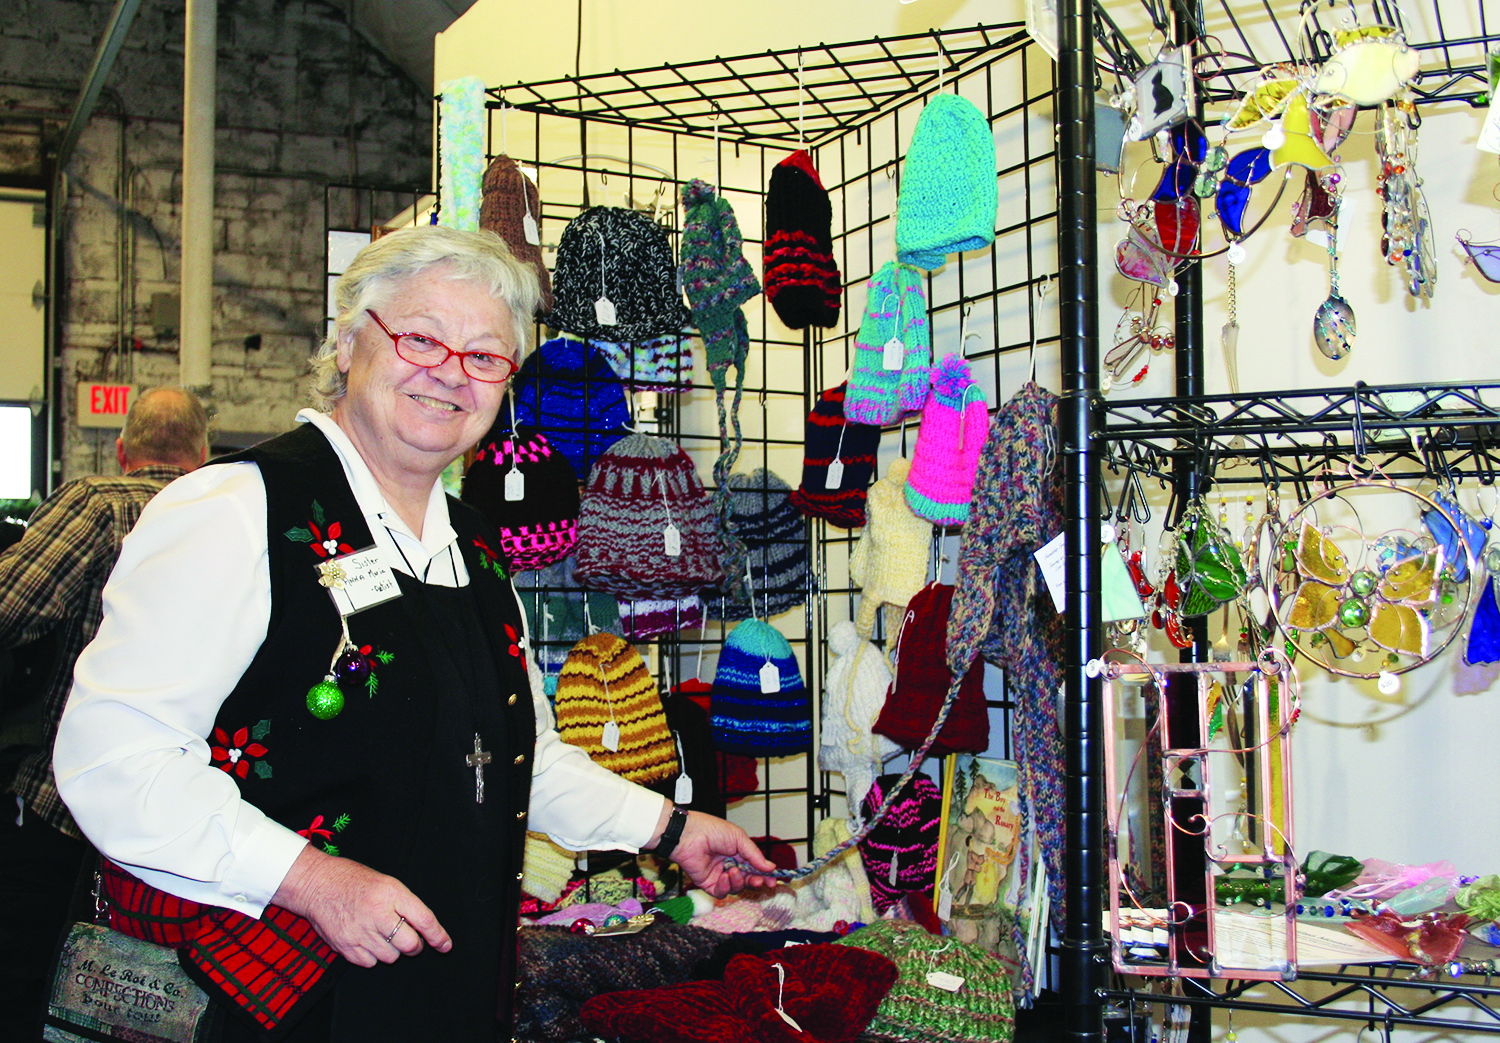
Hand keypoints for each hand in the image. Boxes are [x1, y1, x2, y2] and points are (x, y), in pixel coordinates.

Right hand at [270, 845, 450, 966]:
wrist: (317, 884)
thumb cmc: (353, 880)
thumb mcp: (386, 882)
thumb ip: (405, 904)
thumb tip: (424, 928)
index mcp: (391, 894)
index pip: (424, 920)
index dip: (438, 936)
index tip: (445, 945)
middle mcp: (378, 914)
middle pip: (410, 945)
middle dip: (414, 945)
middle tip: (409, 938)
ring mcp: (361, 932)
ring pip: (391, 957)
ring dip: (392, 950)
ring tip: (381, 934)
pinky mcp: (346, 946)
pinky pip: (371, 963)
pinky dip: (373, 956)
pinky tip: (367, 940)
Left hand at [654, 808, 778, 897]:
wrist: (688, 835)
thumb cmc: (712, 830)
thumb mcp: (739, 838)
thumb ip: (755, 855)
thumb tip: (771, 868)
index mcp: (738, 853)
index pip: (755, 868)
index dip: (764, 875)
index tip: (773, 880)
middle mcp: (730, 865)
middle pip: (747, 880)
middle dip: (755, 882)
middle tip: (759, 881)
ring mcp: (719, 875)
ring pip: (736, 888)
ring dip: (739, 882)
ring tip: (734, 871)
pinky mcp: (708, 884)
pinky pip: (721, 892)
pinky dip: (725, 886)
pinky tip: (724, 876)